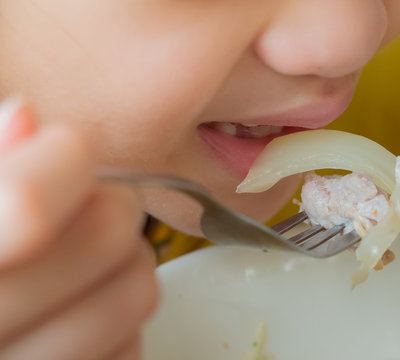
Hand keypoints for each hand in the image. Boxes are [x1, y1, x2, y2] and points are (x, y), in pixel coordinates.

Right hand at [0, 98, 157, 359]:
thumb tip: (24, 117)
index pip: (28, 206)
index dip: (63, 160)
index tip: (66, 149)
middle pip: (107, 235)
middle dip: (111, 205)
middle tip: (88, 204)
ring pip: (138, 290)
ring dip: (127, 262)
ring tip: (90, 258)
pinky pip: (134, 344)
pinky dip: (121, 319)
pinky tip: (82, 308)